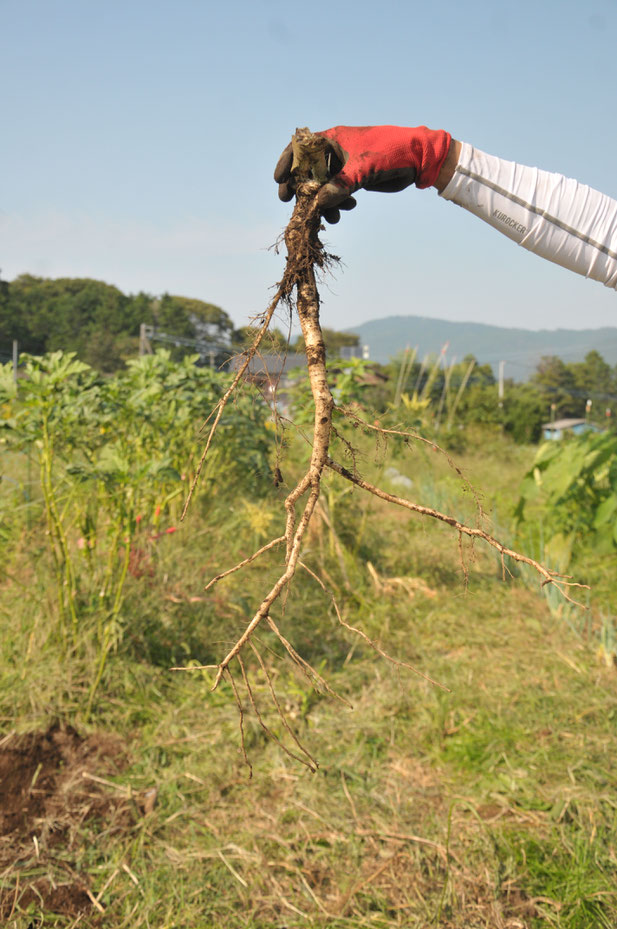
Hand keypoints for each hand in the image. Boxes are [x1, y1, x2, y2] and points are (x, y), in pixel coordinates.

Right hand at [274, 125, 451, 222]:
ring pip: (323, 186)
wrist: (419, 159)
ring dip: (323, 203)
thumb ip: (339, 186)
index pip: (300, 147)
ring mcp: (344, 165)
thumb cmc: (391, 152)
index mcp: (332, 138)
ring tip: (333, 217)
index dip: (286, 163)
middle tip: (295, 206)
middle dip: (302, 190)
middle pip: (308, 170)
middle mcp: (335, 150)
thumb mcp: (363, 169)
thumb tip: (318, 204)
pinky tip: (348, 210)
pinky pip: (337, 193)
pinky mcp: (354, 178)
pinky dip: (338, 204)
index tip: (279, 181)